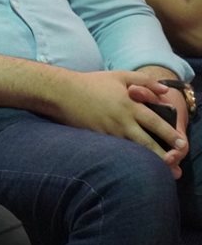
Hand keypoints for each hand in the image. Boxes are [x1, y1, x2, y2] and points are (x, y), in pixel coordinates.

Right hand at [52, 71, 181, 174]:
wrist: (63, 92)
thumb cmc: (92, 82)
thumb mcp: (120, 75)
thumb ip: (145, 81)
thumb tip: (165, 90)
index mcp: (130, 105)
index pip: (155, 122)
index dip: (170, 134)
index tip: (181, 143)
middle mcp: (121, 120)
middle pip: (146, 142)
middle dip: (163, 154)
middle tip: (175, 162)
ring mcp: (109, 131)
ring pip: (132, 149)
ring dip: (146, 159)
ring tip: (159, 169)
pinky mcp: (97, 137)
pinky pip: (116, 149)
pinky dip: (126, 157)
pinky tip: (133, 164)